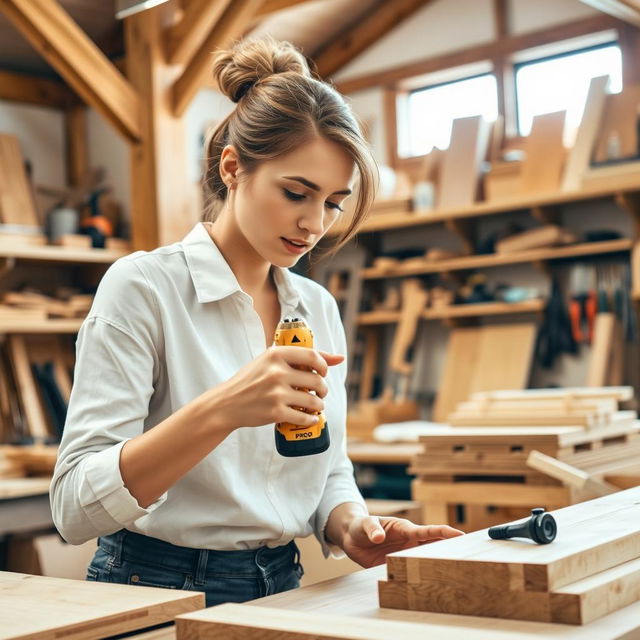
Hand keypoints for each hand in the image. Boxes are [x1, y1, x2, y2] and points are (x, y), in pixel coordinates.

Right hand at [204, 346, 343, 431]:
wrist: (227, 403)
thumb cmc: (251, 380)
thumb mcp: (270, 361)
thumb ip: (301, 357)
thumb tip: (339, 358)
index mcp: (275, 354)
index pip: (312, 356)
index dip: (323, 366)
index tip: (322, 372)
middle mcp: (277, 372)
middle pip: (317, 380)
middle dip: (323, 389)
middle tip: (319, 392)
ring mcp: (276, 393)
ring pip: (314, 401)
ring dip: (319, 405)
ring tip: (315, 404)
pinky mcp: (275, 412)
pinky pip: (304, 417)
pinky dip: (310, 419)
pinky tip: (308, 417)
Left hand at [341, 516, 463, 567]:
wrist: (351, 537)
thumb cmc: (361, 525)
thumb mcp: (365, 524)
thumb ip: (372, 529)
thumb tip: (379, 537)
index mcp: (404, 529)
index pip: (427, 531)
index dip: (443, 532)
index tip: (460, 535)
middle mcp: (408, 542)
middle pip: (433, 546)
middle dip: (449, 549)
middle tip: (469, 555)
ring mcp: (404, 555)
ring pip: (425, 559)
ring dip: (438, 564)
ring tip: (457, 571)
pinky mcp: (397, 567)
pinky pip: (412, 573)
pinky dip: (422, 578)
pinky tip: (432, 585)